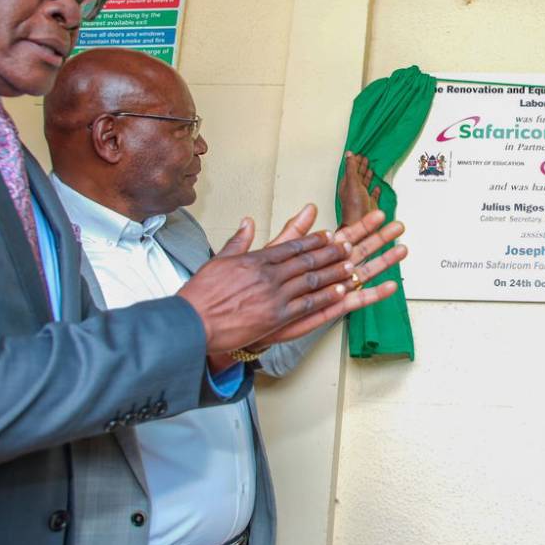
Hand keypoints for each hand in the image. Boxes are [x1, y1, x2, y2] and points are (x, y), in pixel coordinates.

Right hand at [180, 217, 356, 353]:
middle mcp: (268, 274)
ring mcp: (274, 296)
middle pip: (306, 260)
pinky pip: (308, 304)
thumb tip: (248, 222)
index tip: (329, 235)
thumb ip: (239, 241)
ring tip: (351, 266)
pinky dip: (326, 297)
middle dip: (330, 252)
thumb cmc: (201, 294)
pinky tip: (340, 292)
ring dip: (334, 272)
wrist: (192, 322)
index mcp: (255, 259)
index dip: (313, 240)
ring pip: (311, 280)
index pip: (291, 246)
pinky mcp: (276, 317)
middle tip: (348, 246)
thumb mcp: (219, 260)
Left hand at [252, 209, 408, 344]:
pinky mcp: (331, 308)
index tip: (379, 214)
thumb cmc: (262, 286)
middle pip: (361, 251)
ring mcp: (333, 289)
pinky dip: (374, 294)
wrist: (252, 314)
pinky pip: (356, 301)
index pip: (346, 236)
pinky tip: (390, 287)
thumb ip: (295, 231)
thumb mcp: (277, 252)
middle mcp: (330, 271)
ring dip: (384, 262)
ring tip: (402, 250)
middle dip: (380, 239)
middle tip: (399, 226)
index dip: (363, 225)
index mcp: (319, 256)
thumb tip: (309, 208)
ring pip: (364, 273)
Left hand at [338, 151, 381, 225]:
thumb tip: (349, 154)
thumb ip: (351, 168)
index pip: (350, 169)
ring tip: (371, 167)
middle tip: (365, 158)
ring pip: (365, 183)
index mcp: (347, 184)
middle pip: (358, 175)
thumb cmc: (354, 205)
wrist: (361, 223)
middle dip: (361, 166)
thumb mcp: (352, 183)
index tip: (358, 153)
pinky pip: (373, 195)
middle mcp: (354, 190)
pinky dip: (375, 190)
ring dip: (368, 175)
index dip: (354, 161)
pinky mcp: (370, 204)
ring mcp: (362, 197)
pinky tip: (377, 187)